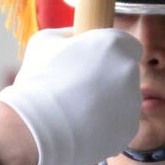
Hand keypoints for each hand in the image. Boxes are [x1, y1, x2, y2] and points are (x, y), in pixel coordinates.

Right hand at [0, 27, 143, 164]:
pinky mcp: (128, 130)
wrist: (32, 127)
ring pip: (126, 101)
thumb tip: (77, 35)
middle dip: (111, 79)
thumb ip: (70, 34)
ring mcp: (131, 103)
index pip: (128, 46)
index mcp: (114, 43)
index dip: (112, 55)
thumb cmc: (37, 80)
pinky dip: (108, 126)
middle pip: (127, 74)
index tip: (96, 64)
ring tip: (81, 110)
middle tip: (83, 89)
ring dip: (110, 103)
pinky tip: (85, 126)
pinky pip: (121, 124)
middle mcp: (129, 71)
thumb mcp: (46, 41)